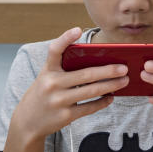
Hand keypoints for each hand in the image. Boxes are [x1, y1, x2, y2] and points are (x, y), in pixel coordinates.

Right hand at [9, 27, 126, 143]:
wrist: (28, 121)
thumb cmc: (44, 93)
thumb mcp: (48, 77)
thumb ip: (65, 68)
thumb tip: (98, 62)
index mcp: (48, 70)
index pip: (55, 50)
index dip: (65, 38)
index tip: (78, 29)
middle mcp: (52, 84)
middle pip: (85, 74)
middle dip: (108, 71)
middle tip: (124, 67)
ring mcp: (59, 100)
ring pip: (91, 91)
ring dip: (111, 85)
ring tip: (124, 81)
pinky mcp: (66, 116)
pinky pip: (89, 107)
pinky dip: (102, 102)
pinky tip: (111, 97)